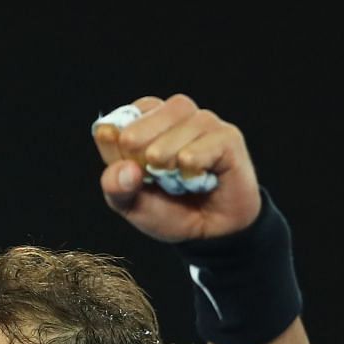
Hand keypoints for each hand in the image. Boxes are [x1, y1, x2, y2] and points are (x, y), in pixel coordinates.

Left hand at [92, 95, 262, 242]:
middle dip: (140, 145)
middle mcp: (177, 116)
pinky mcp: (229, 138)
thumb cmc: (169, 211)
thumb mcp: (129, 203)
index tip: (130, 170)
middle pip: (151, 108)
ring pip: (180, 119)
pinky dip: (195, 161)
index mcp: (147, 122)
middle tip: (150, 174)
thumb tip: (127, 168)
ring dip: (168, 154)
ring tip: (173, 179)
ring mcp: (205, 123)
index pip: (123, 117)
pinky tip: (194, 177)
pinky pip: (208, 139)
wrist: (208, 235)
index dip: (120, 145)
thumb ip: (114, 184)